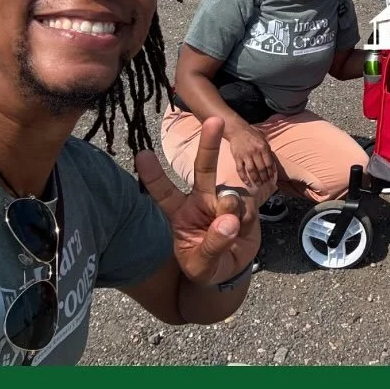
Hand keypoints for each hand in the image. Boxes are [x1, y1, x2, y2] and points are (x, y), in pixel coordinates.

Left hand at [134, 117, 259, 285]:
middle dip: (209, 144)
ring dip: (233, 212)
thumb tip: (229, 220)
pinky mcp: (245, 206)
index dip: (154, 175)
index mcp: (180, 214)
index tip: (142, 154)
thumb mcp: (201, 265)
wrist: (230, 269)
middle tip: (215, 119)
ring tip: (232, 233)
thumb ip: (213, 245)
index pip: (164, 193)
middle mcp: (201, 201)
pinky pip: (247, 208)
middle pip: (204, 169)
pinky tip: (242, 231)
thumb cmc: (204, 266)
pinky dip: (246, 222)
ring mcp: (223, 201)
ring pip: (231, 195)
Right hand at [228, 124, 277, 192]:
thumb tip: (271, 164)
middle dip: (264, 178)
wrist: (238, 130)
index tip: (272, 178)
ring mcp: (245, 155)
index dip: (271, 172)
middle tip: (266, 184)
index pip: (268, 163)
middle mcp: (254, 152)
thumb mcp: (263, 140)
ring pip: (251, 171)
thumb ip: (267, 151)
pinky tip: (248, 183)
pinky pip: (240, 170)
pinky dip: (244, 178)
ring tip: (259, 185)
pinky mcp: (237, 158)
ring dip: (256, 179)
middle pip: (261, 168)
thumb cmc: (253, 135)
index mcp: (263, 147)